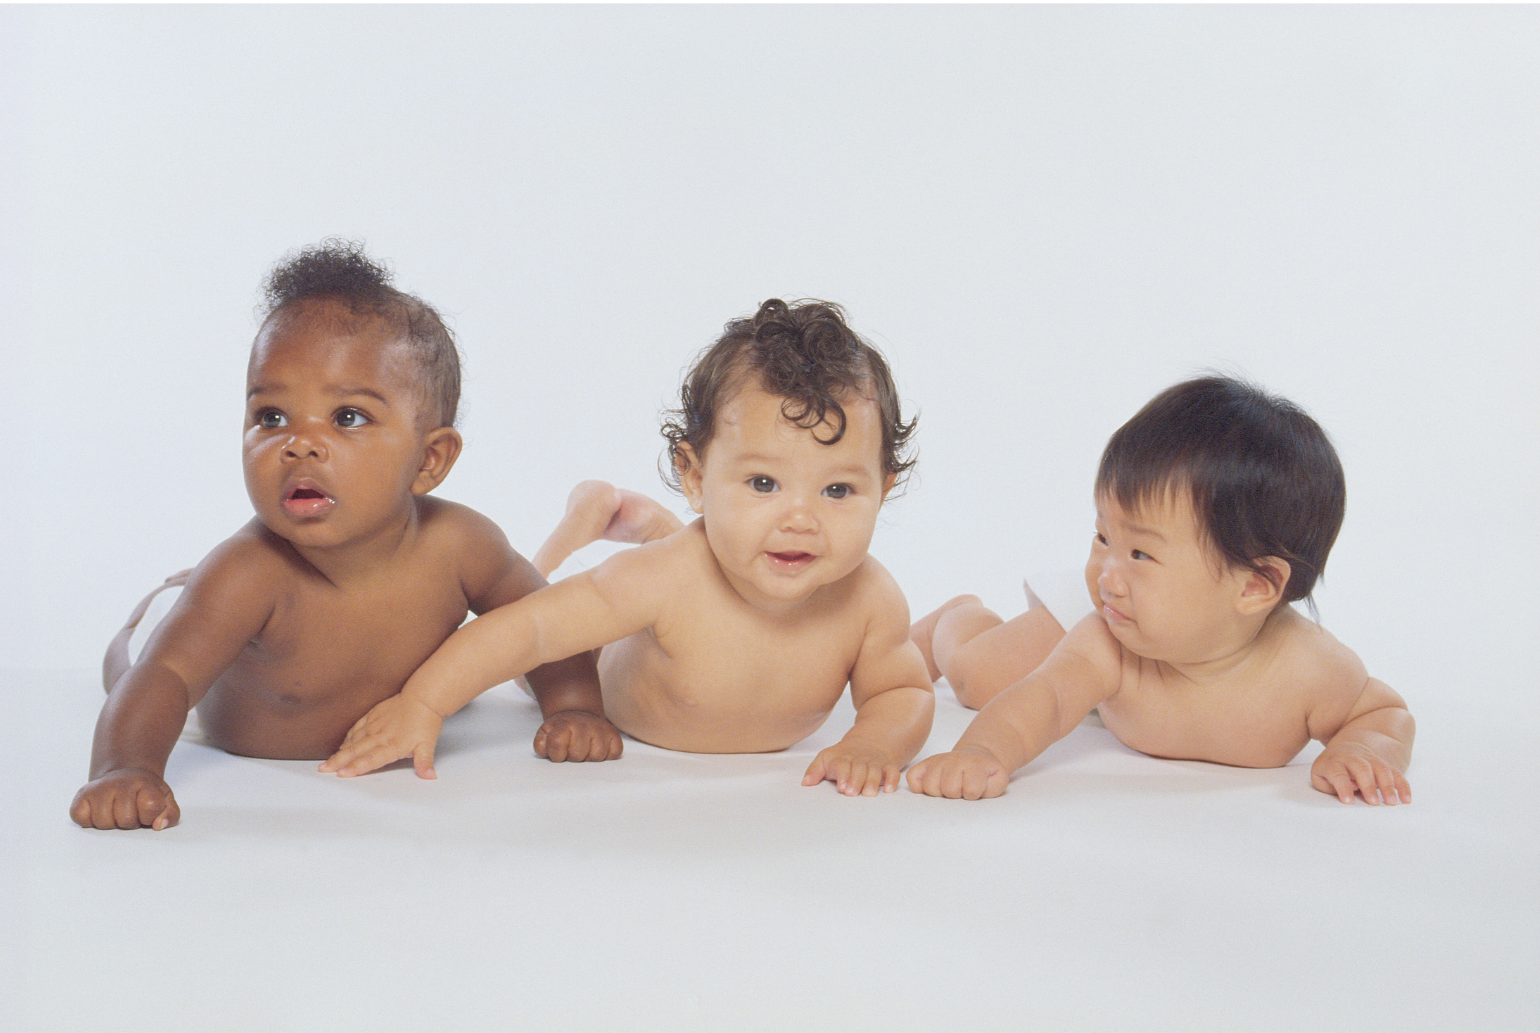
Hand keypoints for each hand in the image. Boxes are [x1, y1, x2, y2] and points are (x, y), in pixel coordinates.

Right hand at [70, 768, 179, 829]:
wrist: (124, 776)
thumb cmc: (144, 793)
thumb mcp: (165, 799)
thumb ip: (170, 814)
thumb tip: (158, 826)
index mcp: (144, 782)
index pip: (150, 807)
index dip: (150, 816)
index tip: (148, 811)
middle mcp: (119, 782)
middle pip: (126, 819)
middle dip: (130, 822)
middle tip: (130, 812)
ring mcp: (98, 788)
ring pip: (104, 824)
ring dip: (111, 824)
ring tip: (116, 812)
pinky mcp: (81, 796)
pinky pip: (82, 820)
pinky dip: (90, 822)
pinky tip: (100, 812)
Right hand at [319, 694, 443, 778]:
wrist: (423, 698)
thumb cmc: (426, 722)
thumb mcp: (428, 745)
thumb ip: (424, 762)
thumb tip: (430, 777)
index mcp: (393, 745)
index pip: (371, 759)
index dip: (356, 767)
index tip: (342, 774)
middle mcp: (381, 736)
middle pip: (357, 750)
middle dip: (339, 761)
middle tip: (324, 770)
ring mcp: (375, 724)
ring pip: (354, 739)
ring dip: (341, 751)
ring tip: (328, 762)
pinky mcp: (373, 715)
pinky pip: (357, 727)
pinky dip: (348, 737)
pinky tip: (342, 745)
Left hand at [534, 710, 623, 761]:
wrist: (577, 714)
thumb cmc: (561, 730)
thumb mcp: (545, 733)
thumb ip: (541, 744)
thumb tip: (546, 751)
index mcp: (564, 724)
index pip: (557, 743)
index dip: (556, 754)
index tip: (558, 754)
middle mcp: (584, 724)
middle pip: (577, 754)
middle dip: (573, 758)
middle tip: (572, 751)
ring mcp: (601, 729)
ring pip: (597, 756)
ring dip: (590, 758)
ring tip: (585, 752)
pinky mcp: (614, 734)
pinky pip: (614, 753)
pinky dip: (607, 755)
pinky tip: (597, 749)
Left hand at [802, 737, 900, 796]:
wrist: (866, 743)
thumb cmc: (842, 756)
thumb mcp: (825, 759)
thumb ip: (814, 770)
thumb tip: (805, 782)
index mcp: (843, 758)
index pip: (842, 765)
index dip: (843, 775)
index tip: (841, 786)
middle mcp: (860, 760)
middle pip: (859, 768)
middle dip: (856, 780)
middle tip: (852, 793)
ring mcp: (874, 763)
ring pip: (875, 770)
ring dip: (873, 781)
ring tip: (869, 793)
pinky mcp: (887, 766)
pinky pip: (892, 771)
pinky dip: (892, 779)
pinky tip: (889, 789)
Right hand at [905, 746, 1009, 799]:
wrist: (976, 758)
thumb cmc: (985, 774)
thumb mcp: (998, 780)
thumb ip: (993, 788)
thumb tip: (973, 793)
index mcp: (974, 764)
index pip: (970, 789)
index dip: (974, 794)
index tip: (976, 790)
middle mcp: (953, 760)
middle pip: (948, 788)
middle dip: (956, 794)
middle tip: (961, 790)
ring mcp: (937, 761)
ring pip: (929, 785)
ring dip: (939, 793)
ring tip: (948, 790)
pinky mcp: (924, 764)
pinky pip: (912, 777)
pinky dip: (918, 786)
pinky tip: (933, 787)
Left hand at [1311, 741, 1410, 804]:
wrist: (1345, 749)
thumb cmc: (1330, 770)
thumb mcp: (1320, 776)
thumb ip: (1329, 785)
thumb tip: (1350, 790)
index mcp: (1334, 762)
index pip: (1338, 773)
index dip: (1343, 786)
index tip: (1348, 801)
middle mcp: (1353, 759)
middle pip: (1362, 769)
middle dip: (1368, 785)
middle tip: (1373, 802)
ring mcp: (1370, 760)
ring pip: (1381, 769)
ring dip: (1388, 785)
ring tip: (1391, 802)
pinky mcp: (1384, 765)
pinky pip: (1395, 773)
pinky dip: (1402, 785)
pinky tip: (1406, 799)